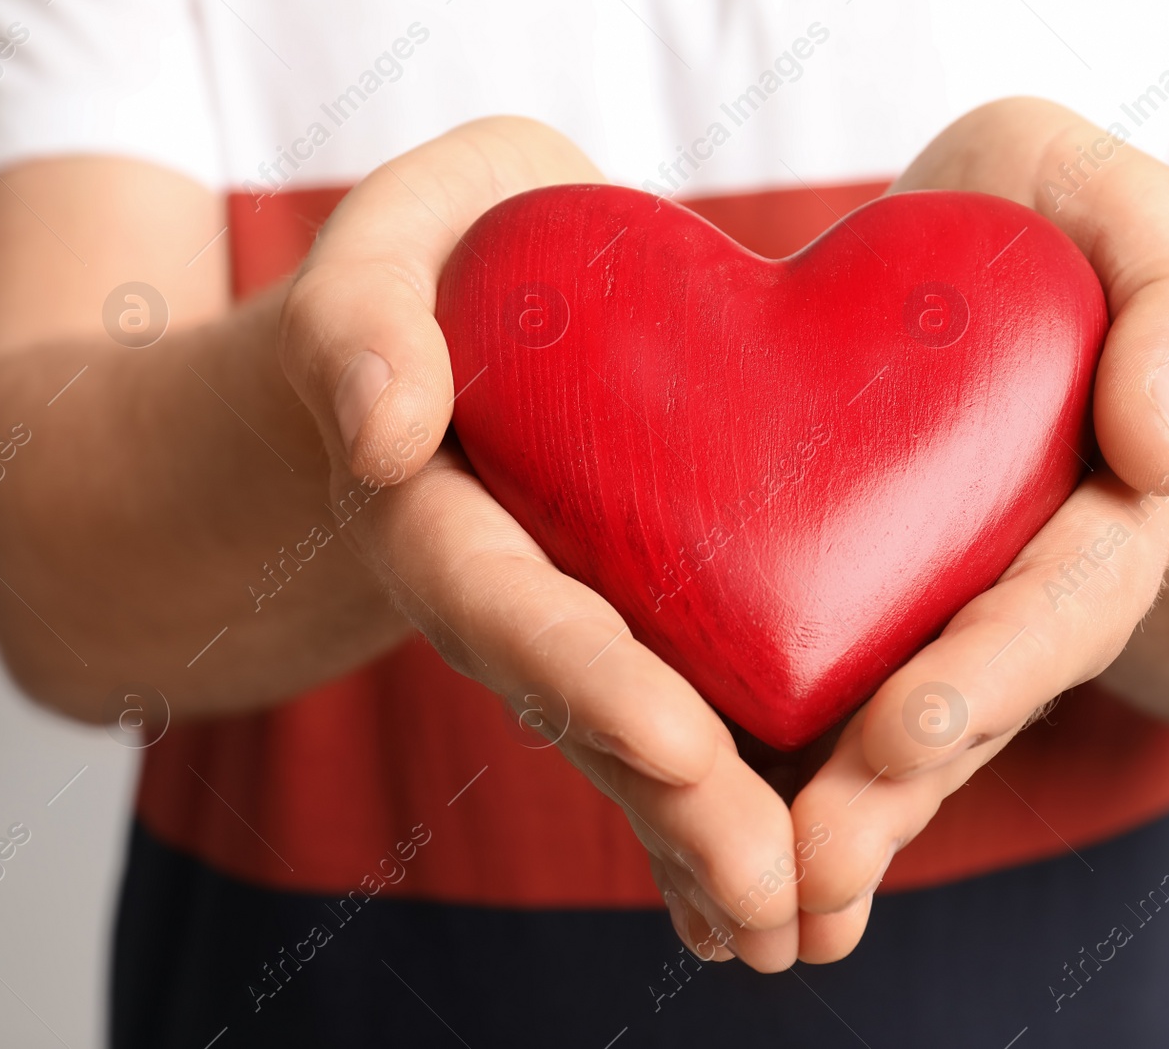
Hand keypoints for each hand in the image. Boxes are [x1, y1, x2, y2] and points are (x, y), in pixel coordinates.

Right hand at [277, 118, 803, 970]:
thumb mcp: (394, 232)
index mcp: (444, 509)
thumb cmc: (438, 257)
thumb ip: (359, 308)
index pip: (511, 605)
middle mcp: (507, 596)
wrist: (452, 318)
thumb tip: (383, 429)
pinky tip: (799, 901)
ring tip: (809, 936)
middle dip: (681, 812)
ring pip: (640, 751)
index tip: (683, 748)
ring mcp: (567, 628)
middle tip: (777, 906)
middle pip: (589, 714)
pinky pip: (677, 729)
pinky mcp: (628, 630)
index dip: (591, 675)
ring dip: (717, 851)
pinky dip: (729, 817)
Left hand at [787, 97, 1168, 960]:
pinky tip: (688, 838)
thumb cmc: (1050, 219)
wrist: (962, 247)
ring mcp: (935, 607)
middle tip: (806, 870)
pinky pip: (809, 684)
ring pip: (884, 731)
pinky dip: (757, 764)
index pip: (1061, 608)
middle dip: (891, 794)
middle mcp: (1022, 585)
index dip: (990, 677)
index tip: (907, 737)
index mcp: (1106, 509)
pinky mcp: (848, 596)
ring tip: (744, 900)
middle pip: (966, 705)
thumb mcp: (1126, 212)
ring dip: (822, 820)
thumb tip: (1164, 449)